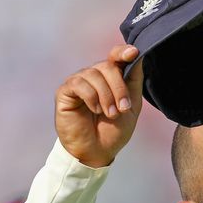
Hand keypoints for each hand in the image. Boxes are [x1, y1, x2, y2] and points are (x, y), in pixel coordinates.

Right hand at [55, 44, 143, 167]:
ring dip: (106, 96)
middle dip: (119, 88)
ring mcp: (79, 82)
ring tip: (109, 114)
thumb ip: (134, 80)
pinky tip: (94, 110)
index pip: (115, 56)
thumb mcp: (131, 105)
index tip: (133, 53)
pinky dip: (91, 97)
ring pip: (94, 75)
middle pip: (108, 66)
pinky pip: (79, 84)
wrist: (97, 151)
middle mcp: (94, 76)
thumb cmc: (113, 130)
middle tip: (122, 109)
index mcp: (110, 78)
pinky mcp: (65, 92)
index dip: (123, 52)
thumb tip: (137, 53)